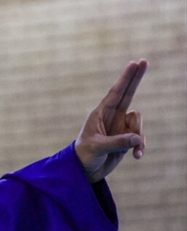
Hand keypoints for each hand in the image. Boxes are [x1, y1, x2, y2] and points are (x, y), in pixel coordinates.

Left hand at [74, 59, 146, 182]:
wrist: (85, 170)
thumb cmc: (85, 155)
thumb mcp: (98, 147)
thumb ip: (117, 142)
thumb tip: (137, 138)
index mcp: (100, 113)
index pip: (116, 92)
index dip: (125, 77)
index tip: (134, 63)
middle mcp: (112, 116)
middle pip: (128, 94)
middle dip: (136, 78)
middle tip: (144, 60)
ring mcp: (120, 127)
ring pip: (138, 122)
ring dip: (138, 137)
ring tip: (133, 152)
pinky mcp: (126, 139)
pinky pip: (140, 138)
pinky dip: (141, 147)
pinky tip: (137, 157)